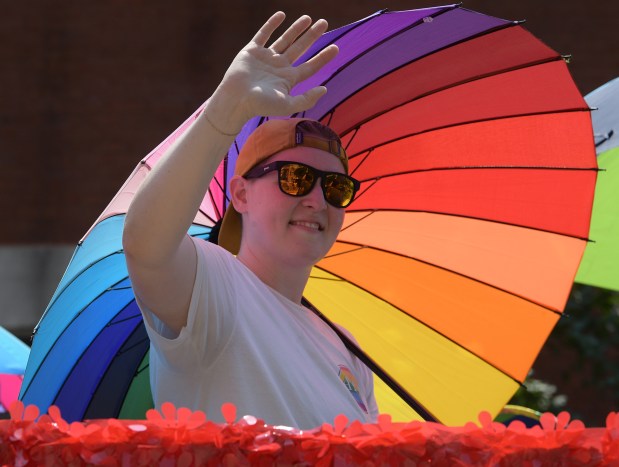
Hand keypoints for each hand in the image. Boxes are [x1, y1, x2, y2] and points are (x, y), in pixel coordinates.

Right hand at [208, 12, 338, 132]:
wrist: (236, 99)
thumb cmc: (261, 105)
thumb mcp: (287, 105)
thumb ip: (307, 99)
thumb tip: (325, 89)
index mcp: (288, 80)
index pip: (310, 66)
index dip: (323, 57)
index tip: (336, 48)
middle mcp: (279, 67)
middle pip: (300, 48)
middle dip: (312, 36)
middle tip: (324, 23)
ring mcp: (266, 58)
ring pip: (285, 39)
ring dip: (296, 29)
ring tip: (308, 18)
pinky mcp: (252, 51)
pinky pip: (263, 34)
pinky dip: (271, 24)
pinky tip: (282, 15)